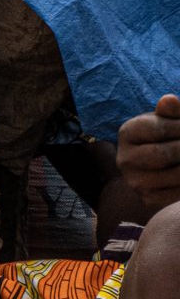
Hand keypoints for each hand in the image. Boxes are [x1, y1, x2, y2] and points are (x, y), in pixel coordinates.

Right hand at [118, 94, 179, 211]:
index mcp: (128, 132)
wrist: (158, 166)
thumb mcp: (170, 119)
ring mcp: (134, 181)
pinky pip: (177, 193)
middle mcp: (124, 159)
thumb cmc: (169, 135)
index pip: (161, 128)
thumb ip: (173, 110)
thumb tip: (169, 100)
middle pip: (165, 154)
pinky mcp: (147, 198)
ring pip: (176, 175)